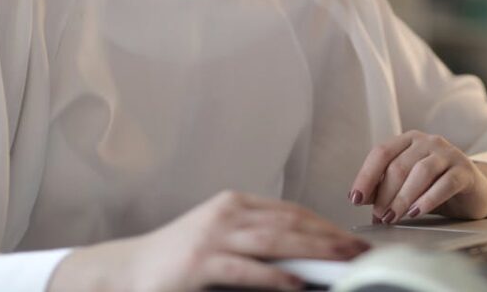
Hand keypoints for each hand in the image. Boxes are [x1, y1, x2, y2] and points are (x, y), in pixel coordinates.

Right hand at [48, 191, 368, 291]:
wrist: (125, 271)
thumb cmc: (176, 260)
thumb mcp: (220, 241)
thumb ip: (256, 243)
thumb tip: (301, 258)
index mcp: (235, 204)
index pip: (290, 211)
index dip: (323, 224)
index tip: (350, 238)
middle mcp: (228, 213)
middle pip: (290, 222)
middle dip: (329, 236)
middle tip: (361, 249)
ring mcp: (213, 235)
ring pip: (276, 240)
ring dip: (315, 251)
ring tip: (343, 262)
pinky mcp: (200, 262)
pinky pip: (247, 269)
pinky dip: (276, 276)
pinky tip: (298, 283)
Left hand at [348, 130, 486, 223]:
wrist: (475, 191)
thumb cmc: (436, 187)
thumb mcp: (407, 186)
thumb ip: (385, 187)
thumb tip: (360, 198)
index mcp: (409, 140)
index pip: (382, 152)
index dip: (366, 175)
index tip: (356, 198)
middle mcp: (428, 141)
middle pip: (399, 165)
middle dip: (385, 194)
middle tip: (379, 216)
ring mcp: (448, 153)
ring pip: (420, 172)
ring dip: (402, 198)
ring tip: (393, 217)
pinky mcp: (465, 170)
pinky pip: (444, 183)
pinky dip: (428, 199)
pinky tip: (416, 212)